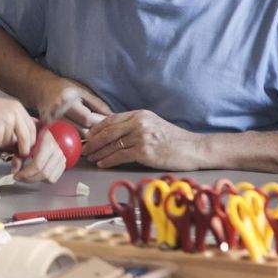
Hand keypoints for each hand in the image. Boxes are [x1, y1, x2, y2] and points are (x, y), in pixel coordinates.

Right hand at [0, 91, 35, 156]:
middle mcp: (15, 113)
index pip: (32, 128)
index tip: (27, 148)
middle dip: (23, 149)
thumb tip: (25, 138)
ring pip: (9, 142)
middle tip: (18, 154)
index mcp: (18, 108)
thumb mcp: (4, 110)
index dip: (31, 141)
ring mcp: (7, 121)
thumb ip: (16, 122)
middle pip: (26, 138)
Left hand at [11, 125, 65, 182]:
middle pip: (44, 173)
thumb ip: (18, 157)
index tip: (16, 175)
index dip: (25, 173)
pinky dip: (44, 179)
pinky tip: (36, 174)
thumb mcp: (23, 143)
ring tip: (28, 176)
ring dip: (36, 180)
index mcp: (48, 144)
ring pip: (49, 178)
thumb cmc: (34, 137)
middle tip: (20, 177)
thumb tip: (14, 171)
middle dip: (29, 178)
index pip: (38, 165)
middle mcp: (57, 152)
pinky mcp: (63, 164)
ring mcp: (62, 159)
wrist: (46, 133)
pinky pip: (54, 178)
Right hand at [36, 78, 110, 132]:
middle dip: (95, 133)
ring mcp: (50, 122)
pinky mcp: (47, 129)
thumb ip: (98, 104)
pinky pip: (65, 139)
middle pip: (81, 131)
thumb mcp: (82, 91)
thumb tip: (112, 117)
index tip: (109, 124)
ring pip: (74, 138)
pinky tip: (82, 137)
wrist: (41, 89)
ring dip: (86, 138)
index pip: (87, 118)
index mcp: (67, 100)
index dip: (100, 123)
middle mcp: (57, 112)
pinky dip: (75, 140)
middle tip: (104, 132)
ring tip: (95, 135)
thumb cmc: (65, 88)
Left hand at [83, 110, 204, 169]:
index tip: (87, 136)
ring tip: (90, 158)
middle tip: (83, 148)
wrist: (194, 149)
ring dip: (98, 152)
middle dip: (92, 141)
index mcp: (140, 114)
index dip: (96, 128)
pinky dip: (108, 160)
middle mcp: (139, 123)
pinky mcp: (144, 151)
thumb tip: (114, 133)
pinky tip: (102, 164)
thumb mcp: (153, 125)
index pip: (111, 119)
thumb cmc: (174, 139)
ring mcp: (141, 136)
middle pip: (107, 131)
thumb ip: (135, 126)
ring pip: (111, 144)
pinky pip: (119, 156)